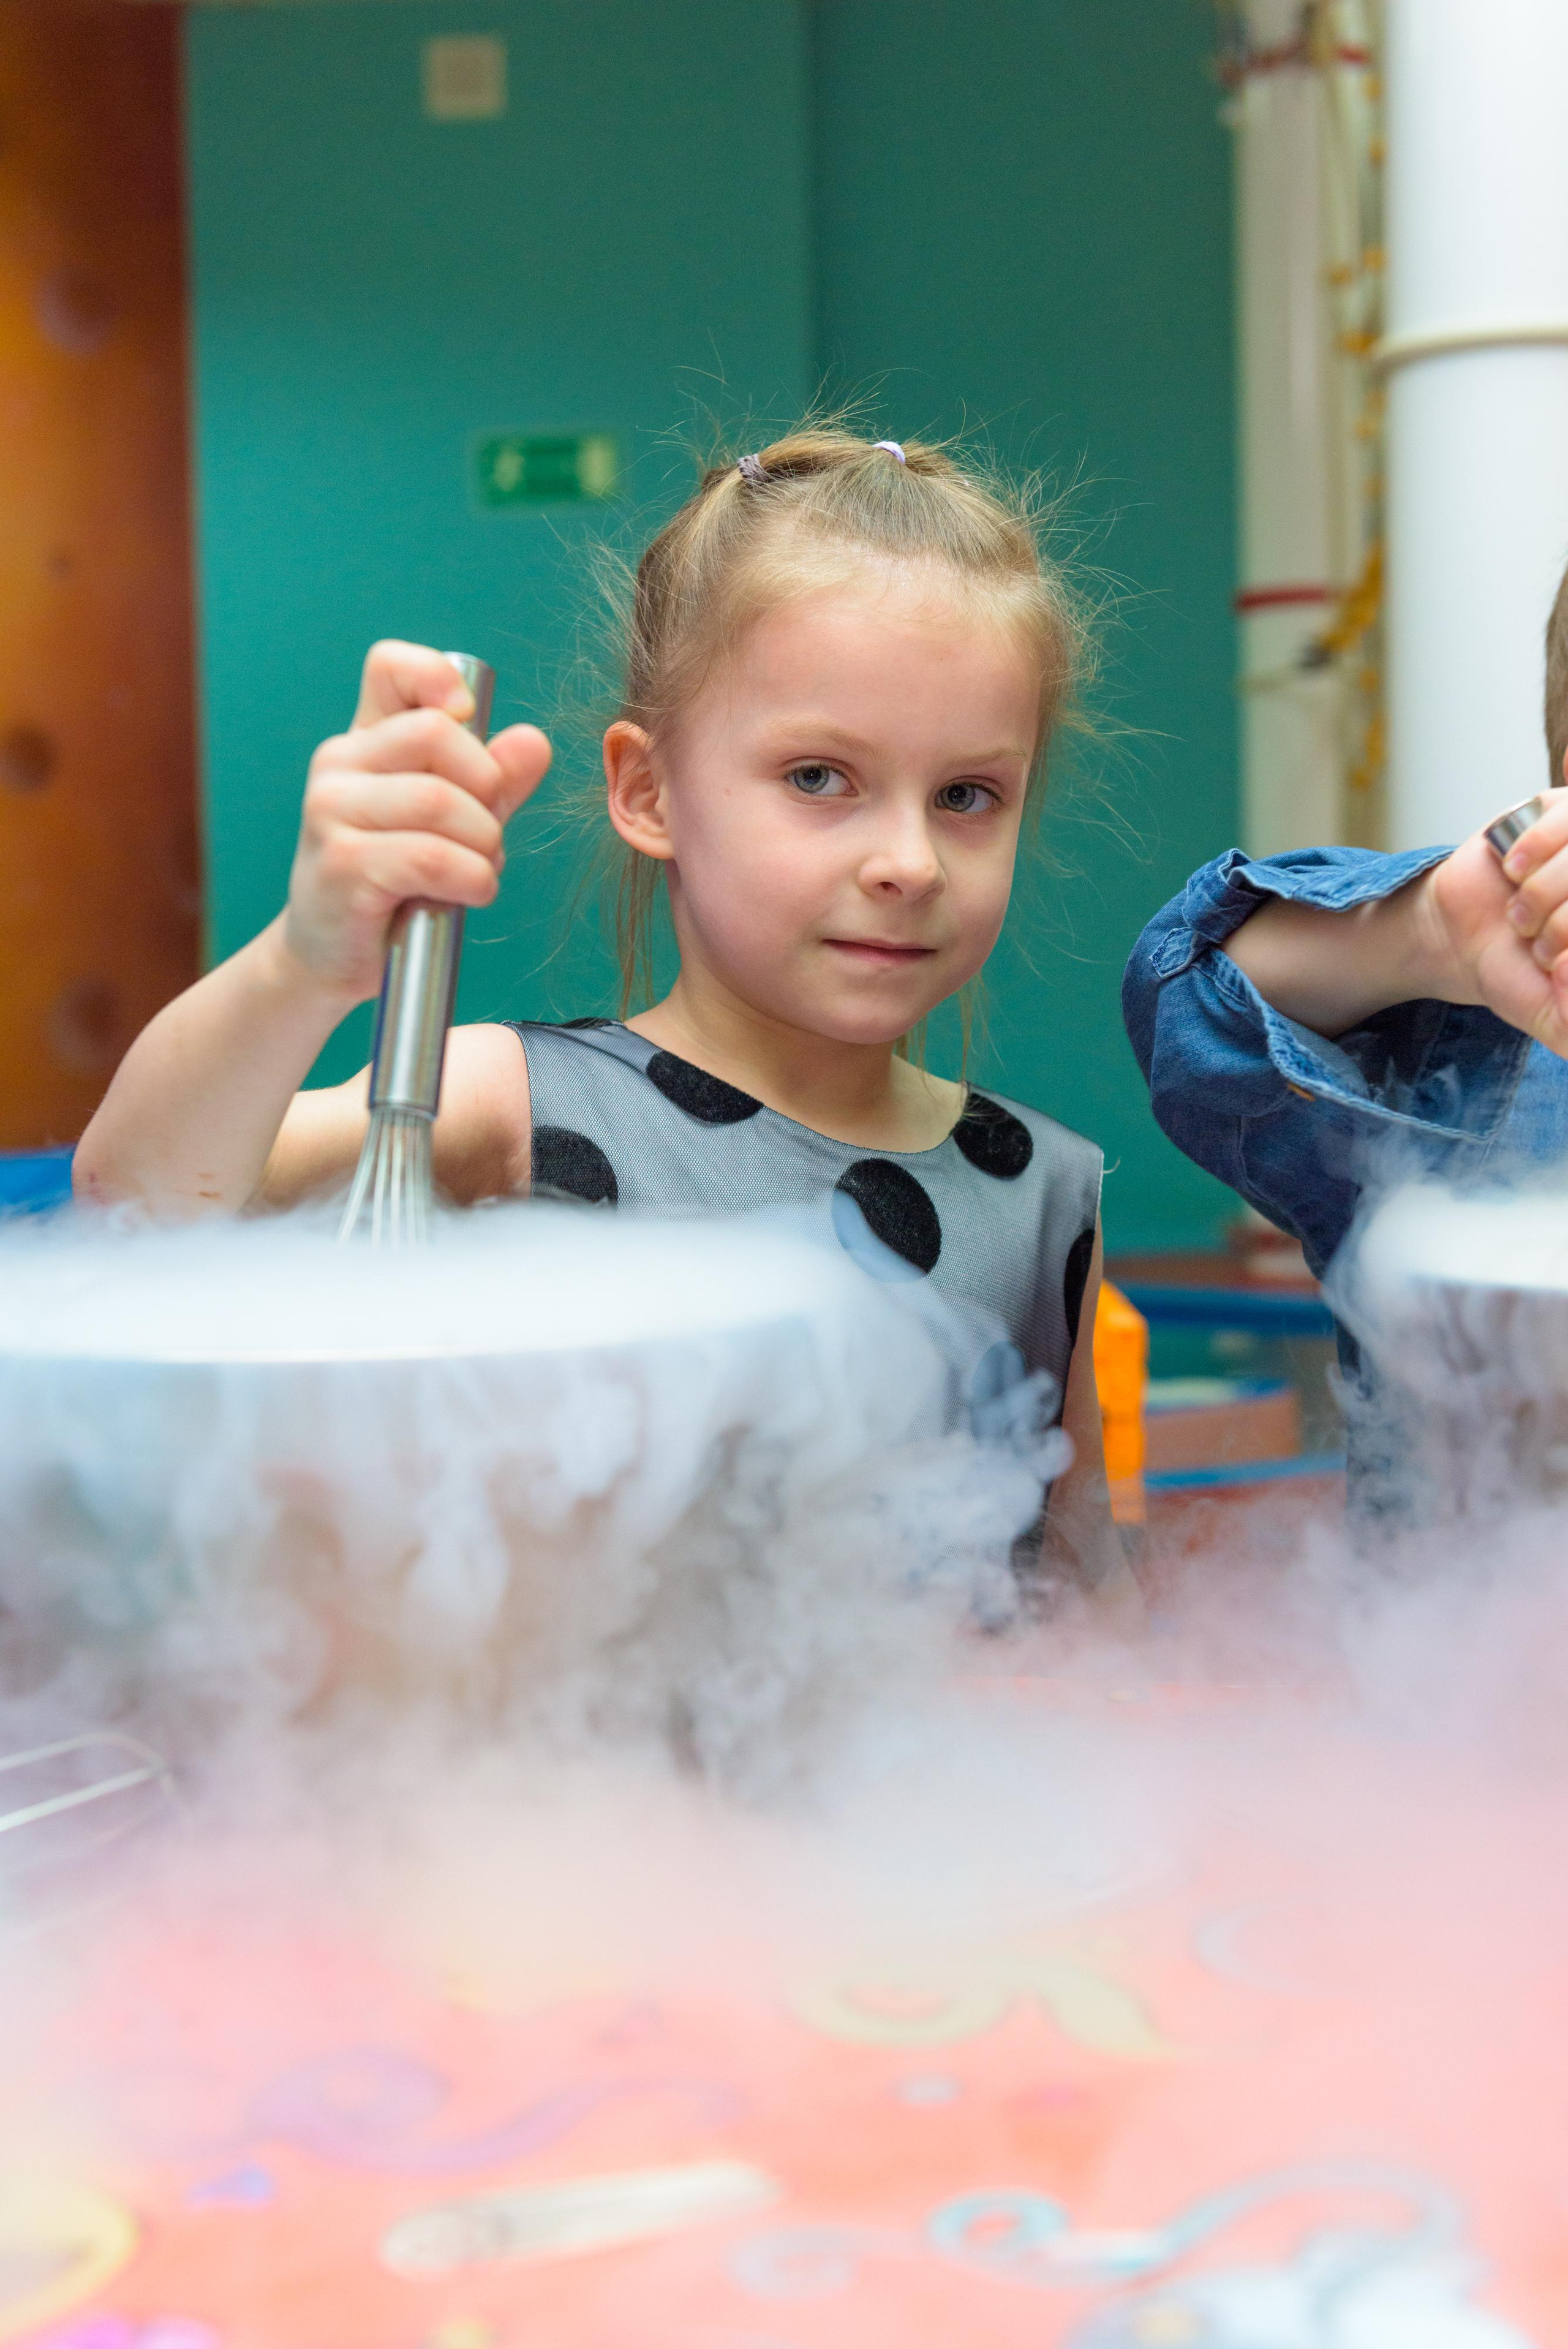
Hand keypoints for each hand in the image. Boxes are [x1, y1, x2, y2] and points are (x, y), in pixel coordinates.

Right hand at [281, 641, 551, 999]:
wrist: (331, 955)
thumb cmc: (395, 884)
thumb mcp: (454, 825)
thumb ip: (493, 782)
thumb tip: (533, 741)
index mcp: (365, 741)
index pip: (390, 667)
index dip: (437, 677)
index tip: (465, 720)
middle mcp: (339, 764)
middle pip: (438, 734)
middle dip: (488, 787)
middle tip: (489, 833)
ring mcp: (331, 811)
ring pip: (440, 800)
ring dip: (484, 844)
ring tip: (478, 872)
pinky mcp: (341, 864)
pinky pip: (431, 857)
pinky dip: (472, 878)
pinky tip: (469, 894)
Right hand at [1422, 791, 1567, 1054]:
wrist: (1459, 940)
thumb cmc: (1519, 970)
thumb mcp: (1556, 1019)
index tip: (1558, 968)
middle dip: (1564, 929)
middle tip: (1541, 947)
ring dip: (1542, 896)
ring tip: (1523, 914)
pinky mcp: (1562, 809)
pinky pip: (1564, 818)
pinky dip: (1532, 851)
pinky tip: (1514, 870)